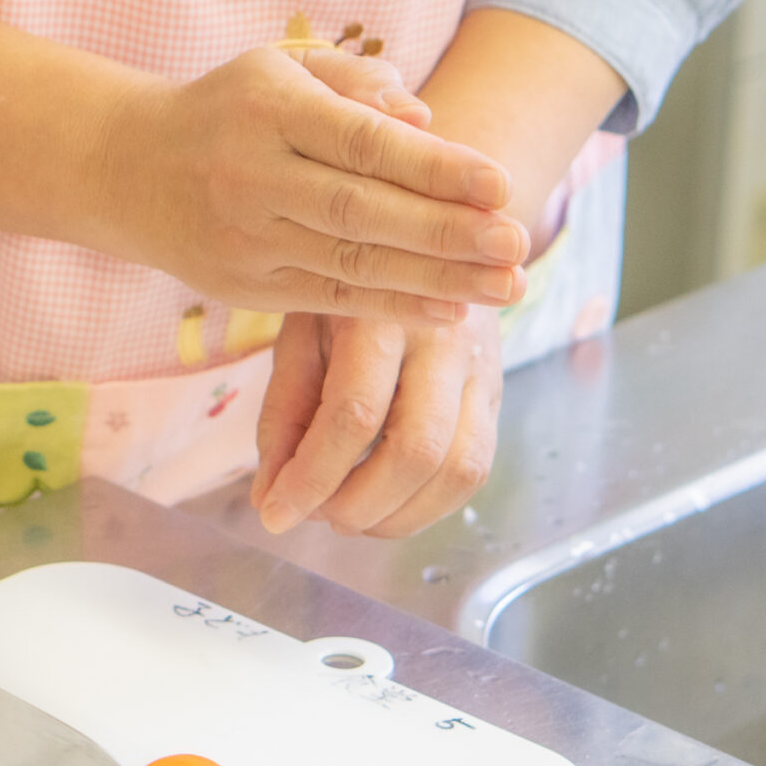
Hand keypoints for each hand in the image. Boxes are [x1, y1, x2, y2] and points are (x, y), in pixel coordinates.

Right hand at [90, 47, 528, 322]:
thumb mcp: (281, 68)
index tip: (500, 183)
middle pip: (363, 212)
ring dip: (435, 280)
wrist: (127, 170)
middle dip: (447, 232)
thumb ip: (355, 83)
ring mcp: (245, 238)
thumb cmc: (228, 110)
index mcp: (268, 110)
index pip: (364, 142)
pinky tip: (450, 311)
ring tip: (505, 287)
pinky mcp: (244, 287)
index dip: (434, 167)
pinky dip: (392, 307)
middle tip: (518, 243)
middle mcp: (252, 177)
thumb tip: (426, 116)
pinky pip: (328, 300)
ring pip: (351, 265)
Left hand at [250, 308, 502, 537]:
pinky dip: (428, 507)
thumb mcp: (301, 335)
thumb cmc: (350, 297)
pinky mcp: (496, 395)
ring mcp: (481, 369)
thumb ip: (284, 415)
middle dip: (359, 504)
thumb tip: (270, 498)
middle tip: (317, 515)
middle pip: (416, 450)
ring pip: (458, 469)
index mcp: (382, 314)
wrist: (428, 249)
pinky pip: (476, 469)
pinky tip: (387, 505)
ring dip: (398, 516)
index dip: (312, 478)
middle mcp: (443, 340)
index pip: (353, 414)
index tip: (275, 514)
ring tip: (349, 516)